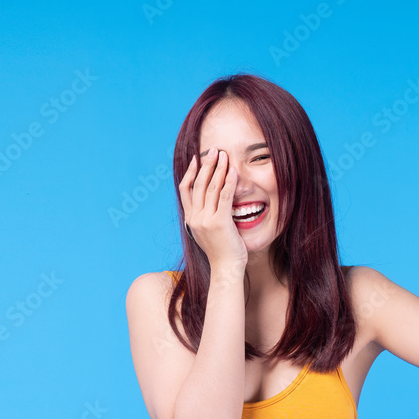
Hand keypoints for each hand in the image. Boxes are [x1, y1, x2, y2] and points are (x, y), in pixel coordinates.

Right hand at [179, 148, 246, 266]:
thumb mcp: (207, 232)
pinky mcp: (220, 222)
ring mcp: (206, 220)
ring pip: (211, 187)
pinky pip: (225, 196)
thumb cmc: (221, 252)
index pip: (186, 189)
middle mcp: (195, 217)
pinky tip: (233, 170)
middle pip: (198, 184)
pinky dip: (229, 181)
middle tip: (214, 150)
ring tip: (224, 155)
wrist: (226, 269)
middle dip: (206, 164)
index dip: (191, 172)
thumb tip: (207, 204)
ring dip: (218, 168)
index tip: (197, 158)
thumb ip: (204, 217)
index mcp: (190, 219)